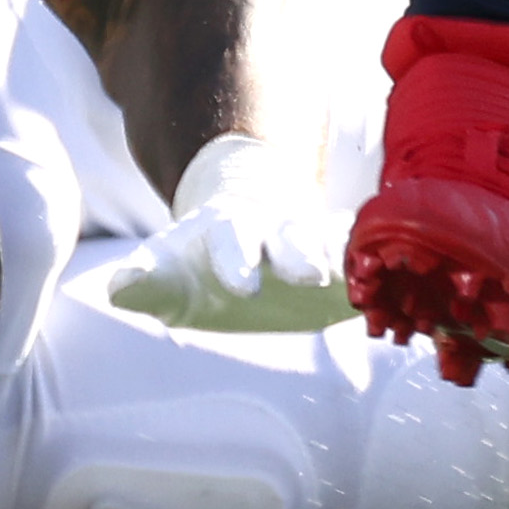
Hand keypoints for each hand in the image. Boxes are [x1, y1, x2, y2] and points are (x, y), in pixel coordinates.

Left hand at [96, 128, 359, 331]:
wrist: (251, 220)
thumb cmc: (201, 261)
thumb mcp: (169, 272)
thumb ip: (145, 280)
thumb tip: (114, 288)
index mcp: (229, 230)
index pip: (230, 240)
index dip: (236, 260)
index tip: (243, 287)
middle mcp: (275, 228)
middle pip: (288, 235)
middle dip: (298, 252)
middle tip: (310, 276)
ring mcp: (312, 237)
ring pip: (331, 240)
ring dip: (342, 256)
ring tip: (361, 276)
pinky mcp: (340, 254)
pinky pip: (361, 251)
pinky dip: (375, 259)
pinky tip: (395, 274)